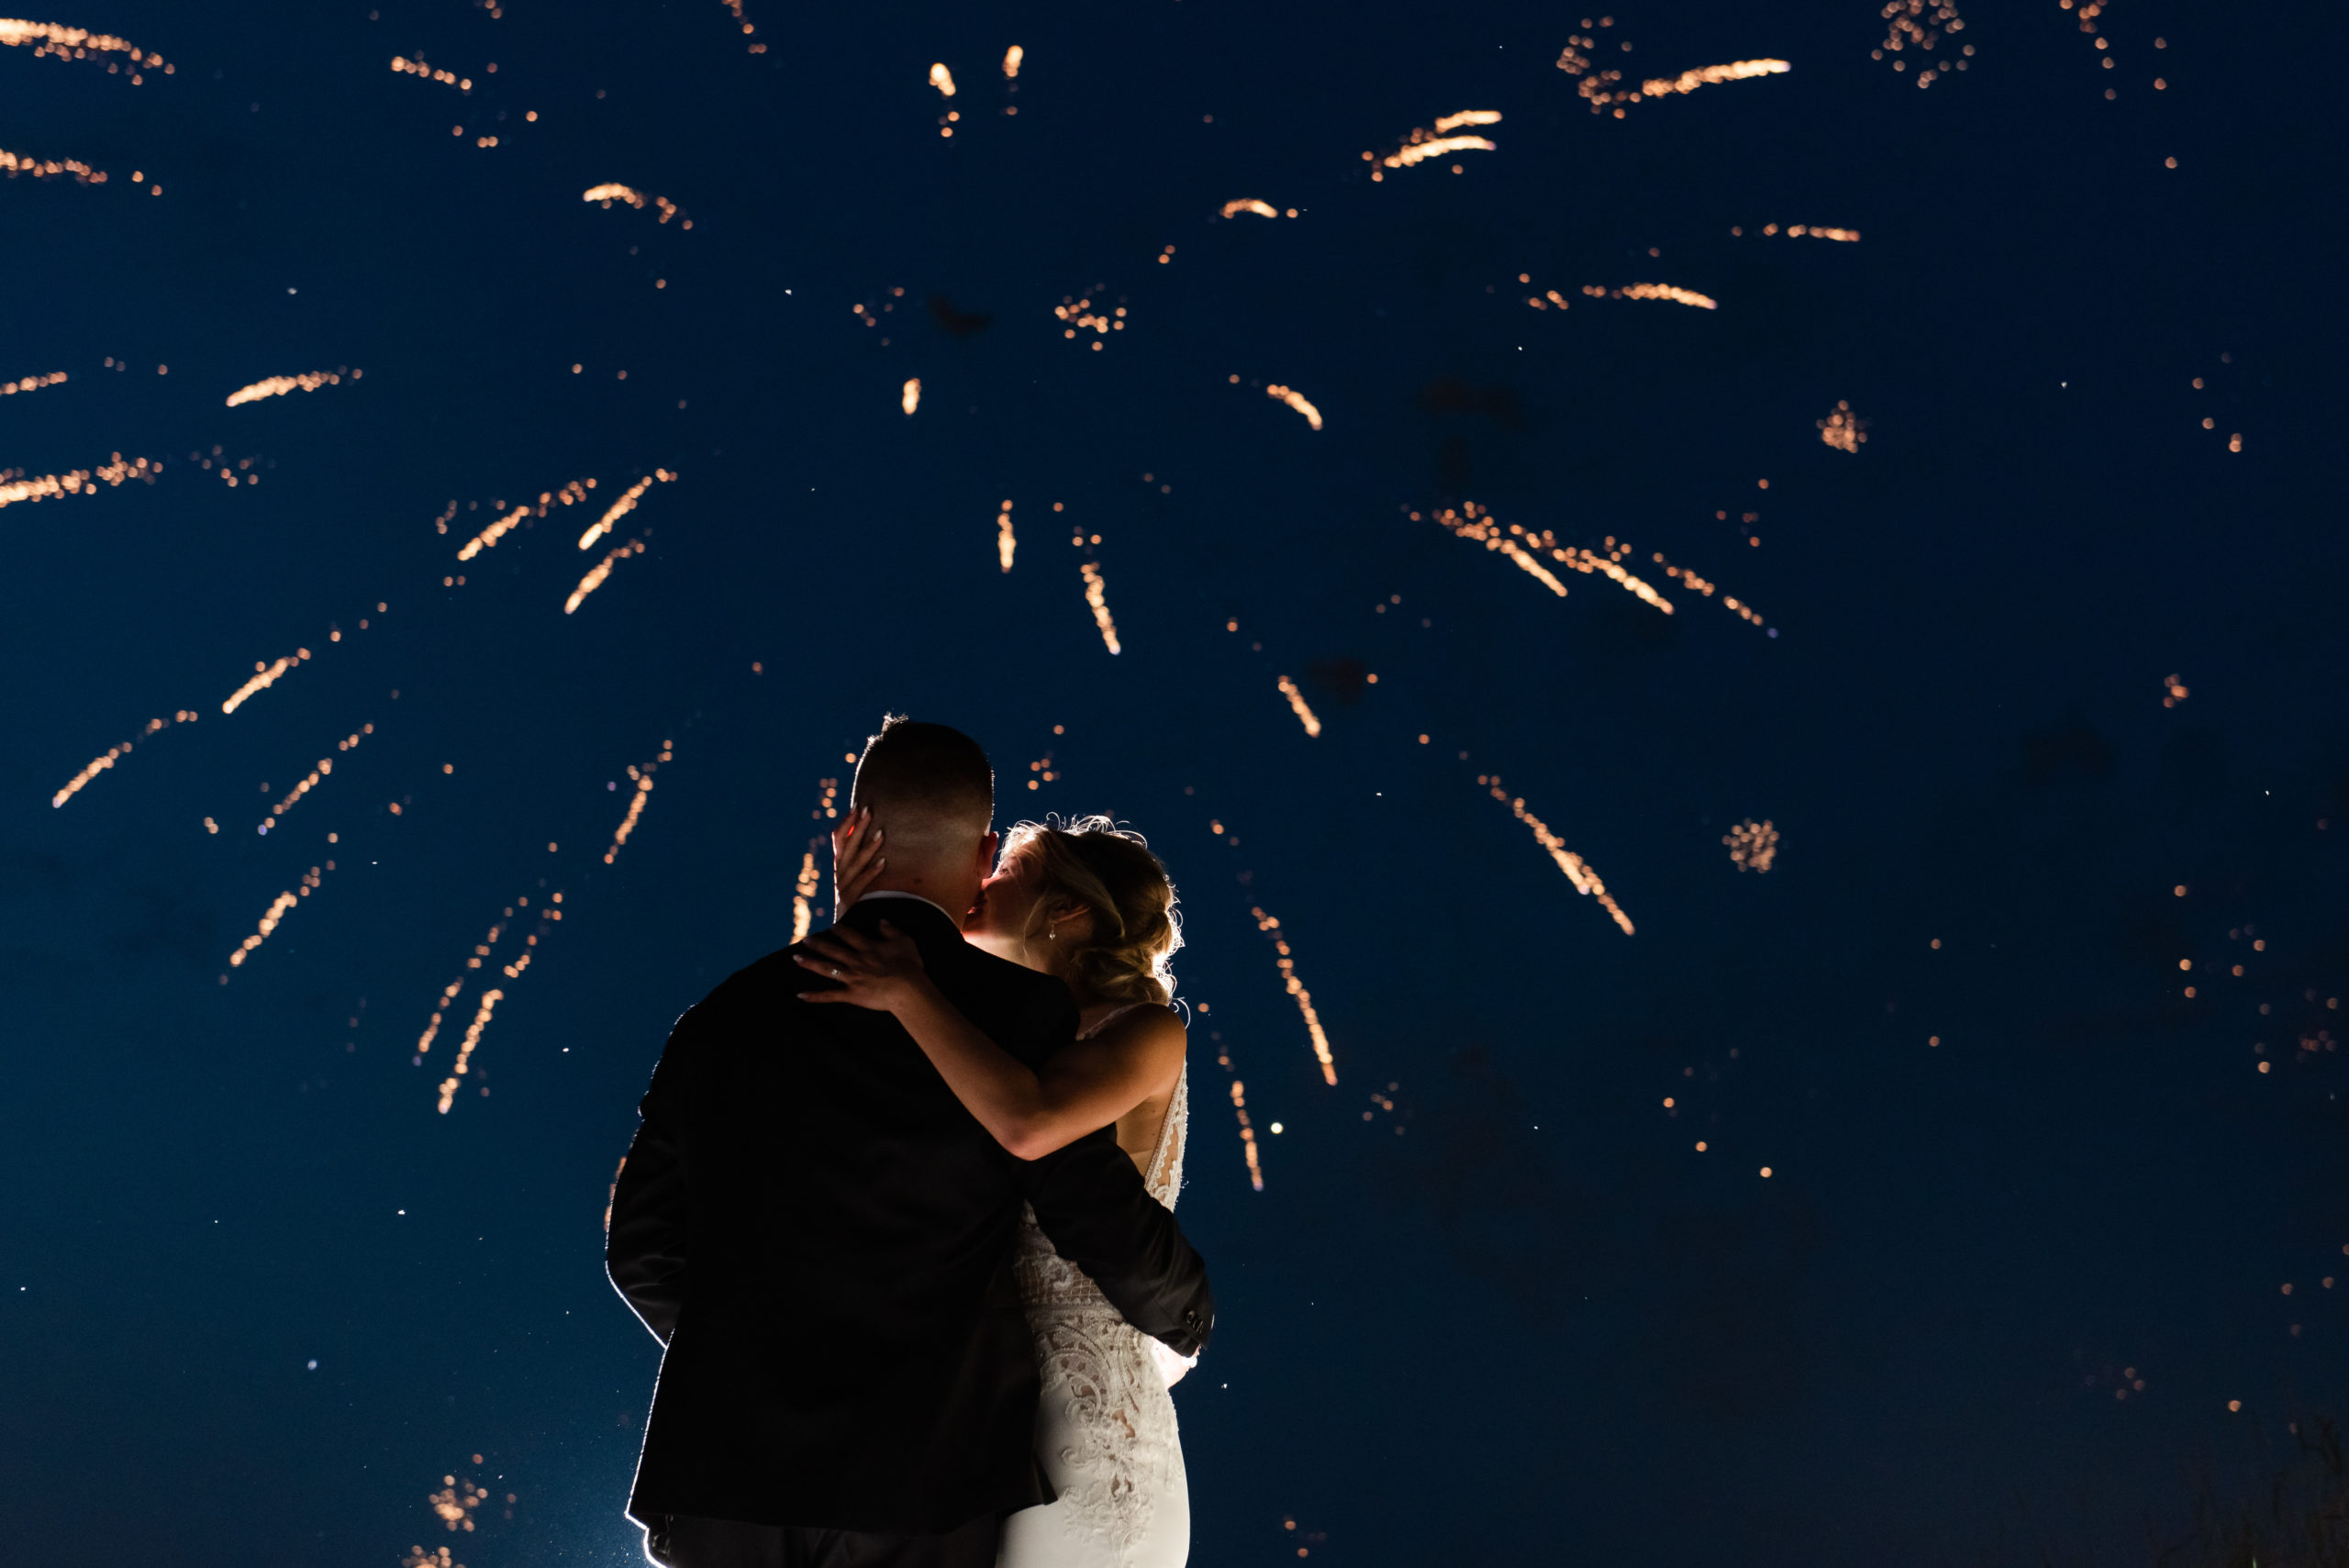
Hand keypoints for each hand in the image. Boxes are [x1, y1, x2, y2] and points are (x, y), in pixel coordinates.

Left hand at [794, 920, 928, 1011]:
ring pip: (827, 969)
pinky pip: (830, 995)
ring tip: (796, 958)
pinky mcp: (852, 994)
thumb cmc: (909, 966)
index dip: (840, 931)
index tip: (832, 927)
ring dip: (811, 963)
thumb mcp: (905, 942)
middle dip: (818, 944)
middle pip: (833, 950)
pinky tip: (800, 995)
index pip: (850, 936)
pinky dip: (815, 996)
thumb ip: (892, 930)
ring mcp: (852, 978)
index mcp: (868, 948)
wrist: (908, 989)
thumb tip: (882, 920)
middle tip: (805, 940)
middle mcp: (856, 961)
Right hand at [831, 806, 884, 920]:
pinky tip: (884, 862)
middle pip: (846, 846)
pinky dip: (872, 872)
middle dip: (857, 827)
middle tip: (869, 810)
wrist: (832, 932)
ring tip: (882, 833)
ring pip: (855, 864)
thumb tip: (865, 841)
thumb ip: (851, 864)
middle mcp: (836, 875)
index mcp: (835, 867)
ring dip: (868, 847)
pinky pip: (861, 884)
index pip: (837, 840)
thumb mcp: (846, 881)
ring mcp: (841, 888)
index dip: (846, 823)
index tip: (856, 807)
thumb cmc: (845, 903)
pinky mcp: (849, 901)